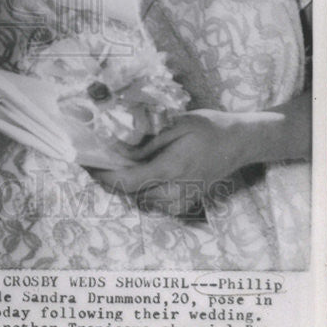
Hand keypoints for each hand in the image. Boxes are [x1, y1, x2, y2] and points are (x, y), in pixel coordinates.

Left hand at [89, 109, 251, 216]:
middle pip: (131, 194)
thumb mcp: (177, 123)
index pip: (128, 182)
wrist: (239, 142)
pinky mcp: (186, 202)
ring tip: (115, 164)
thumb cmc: (208, 128)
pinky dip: (143, 190)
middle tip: (97, 159)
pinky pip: (156, 203)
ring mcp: (183, 200)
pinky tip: (141, 172)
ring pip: (142, 200)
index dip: (103, 176)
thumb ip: (148, 140)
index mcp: (172, 169)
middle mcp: (176, 191)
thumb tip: (119, 148)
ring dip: (127, 185)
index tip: (87, 164)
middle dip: (111, 179)